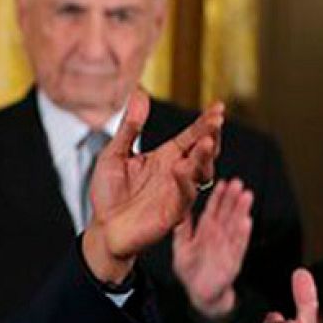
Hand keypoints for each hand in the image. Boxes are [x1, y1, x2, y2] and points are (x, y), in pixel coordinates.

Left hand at [81, 91, 222, 283]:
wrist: (103, 229)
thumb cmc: (109, 194)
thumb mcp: (115, 154)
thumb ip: (129, 127)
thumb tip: (139, 94)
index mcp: (165, 157)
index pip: (191, 136)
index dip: (205, 122)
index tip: (219, 106)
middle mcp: (176, 173)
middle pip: (203, 151)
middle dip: (211, 135)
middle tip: (216, 121)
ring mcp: (177, 192)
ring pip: (200, 173)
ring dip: (204, 157)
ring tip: (206, 141)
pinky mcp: (173, 212)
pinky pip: (185, 195)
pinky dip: (185, 181)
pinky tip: (181, 167)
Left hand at [172, 178, 254, 322]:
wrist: (200, 295)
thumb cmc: (190, 272)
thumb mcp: (181, 248)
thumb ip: (182, 230)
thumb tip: (180, 210)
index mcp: (205, 232)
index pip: (212, 210)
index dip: (218, 197)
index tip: (223, 183)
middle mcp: (217, 237)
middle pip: (227, 214)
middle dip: (232, 198)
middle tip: (239, 183)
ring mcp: (226, 248)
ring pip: (235, 226)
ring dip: (241, 211)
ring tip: (247, 196)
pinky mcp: (233, 261)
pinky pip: (238, 245)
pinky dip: (242, 234)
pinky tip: (246, 221)